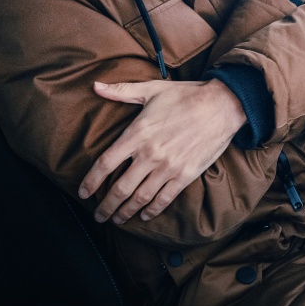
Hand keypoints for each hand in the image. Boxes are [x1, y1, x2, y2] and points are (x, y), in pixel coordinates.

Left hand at [80, 78, 247, 223]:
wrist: (221, 105)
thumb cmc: (186, 96)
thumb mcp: (151, 89)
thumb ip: (121, 91)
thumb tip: (95, 86)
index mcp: (137, 134)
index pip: (106, 163)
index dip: (91, 181)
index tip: (82, 192)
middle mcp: (149, 154)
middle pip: (120, 188)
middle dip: (106, 206)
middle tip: (98, 215)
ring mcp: (168, 167)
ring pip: (140, 198)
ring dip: (126, 212)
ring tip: (117, 219)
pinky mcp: (185, 175)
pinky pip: (164, 198)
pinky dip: (152, 210)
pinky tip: (144, 215)